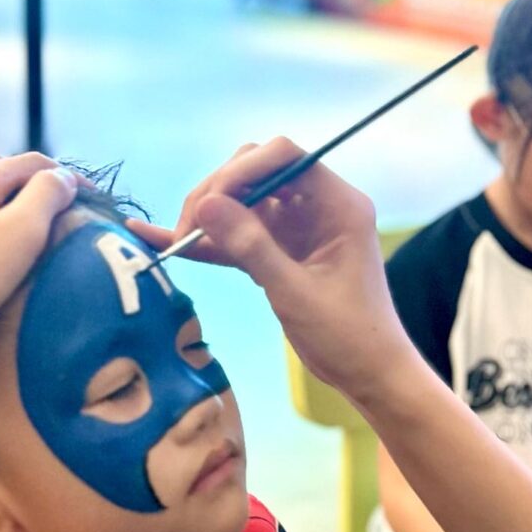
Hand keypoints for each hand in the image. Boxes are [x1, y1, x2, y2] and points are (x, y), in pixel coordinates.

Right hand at [128, 137, 414, 401]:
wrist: (367, 373)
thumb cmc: (347, 335)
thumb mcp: (295, 292)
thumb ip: (251, 246)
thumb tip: (204, 206)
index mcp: (337, 204)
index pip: (283, 157)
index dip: (239, 172)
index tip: (206, 206)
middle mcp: (317, 206)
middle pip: (256, 174)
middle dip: (216, 194)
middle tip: (186, 232)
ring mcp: (296, 228)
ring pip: (242, 203)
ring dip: (207, 218)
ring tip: (175, 242)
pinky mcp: (280, 251)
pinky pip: (239, 236)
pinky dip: (209, 242)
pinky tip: (165, 242)